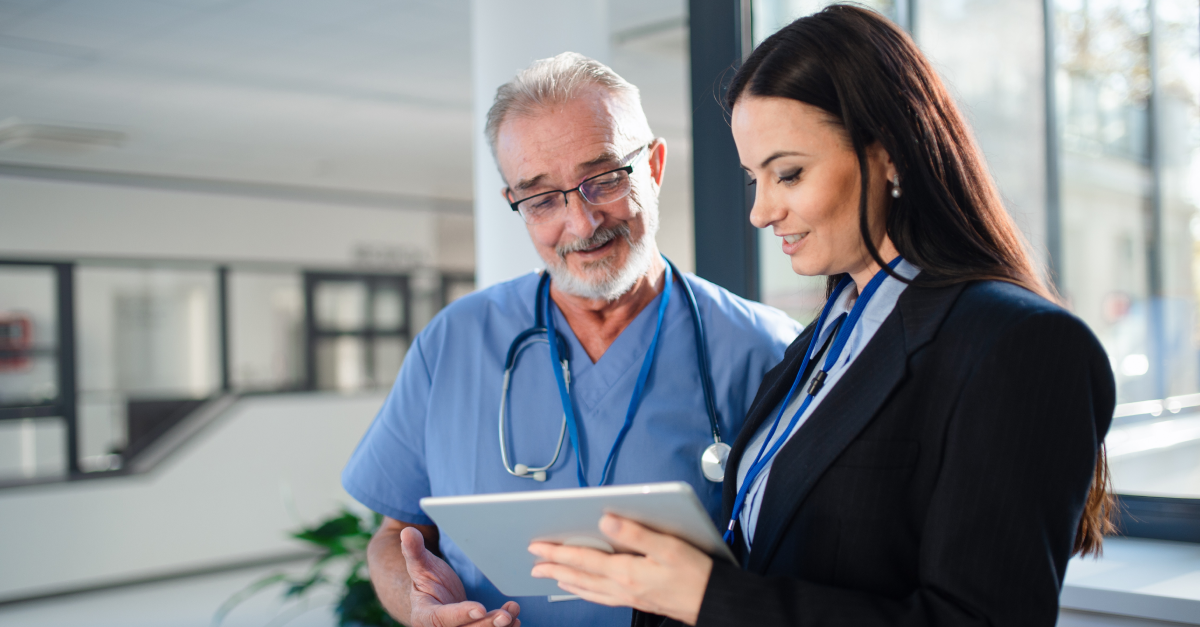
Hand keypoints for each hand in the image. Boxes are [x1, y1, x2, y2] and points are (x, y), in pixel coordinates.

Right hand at [401, 526, 520, 626]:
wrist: (434, 599)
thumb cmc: (428, 580)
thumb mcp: (420, 565)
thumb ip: (414, 552)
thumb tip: (407, 531)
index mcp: (424, 615)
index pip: (443, 618)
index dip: (462, 614)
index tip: (480, 608)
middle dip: (486, 625)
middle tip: (504, 615)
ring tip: (512, 611)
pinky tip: (515, 620)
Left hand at [528, 514, 711, 625]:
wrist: (712, 602)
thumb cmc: (695, 574)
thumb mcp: (668, 546)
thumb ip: (634, 532)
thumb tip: (605, 519)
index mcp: (626, 572)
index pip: (583, 559)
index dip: (557, 552)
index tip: (537, 546)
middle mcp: (622, 587)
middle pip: (579, 576)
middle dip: (554, 568)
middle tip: (533, 563)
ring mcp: (628, 596)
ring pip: (588, 589)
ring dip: (566, 581)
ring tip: (550, 576)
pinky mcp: (636, 600)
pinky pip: (601, 597)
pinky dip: (585, 592)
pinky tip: (582, 589)